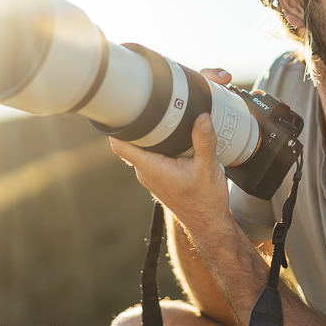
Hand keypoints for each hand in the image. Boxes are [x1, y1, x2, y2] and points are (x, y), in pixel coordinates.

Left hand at [108, 68, 233, 232]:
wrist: (209, 224)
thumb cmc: (206, 201)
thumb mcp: (208, 167)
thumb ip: (204, 140)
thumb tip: (202, 116)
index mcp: (150, 168)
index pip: (120, 145)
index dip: (116, 125)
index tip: (121, 106)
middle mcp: (146, 171)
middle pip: (131, 141)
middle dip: (139, 121)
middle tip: (151, 101)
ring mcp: (152, 175)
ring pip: (143, 147)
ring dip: (151, 132)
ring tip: (166, 113)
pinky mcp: (160, 176)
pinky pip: (153, 154)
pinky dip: (160, 142)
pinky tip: (176, 134)